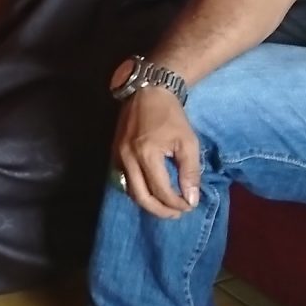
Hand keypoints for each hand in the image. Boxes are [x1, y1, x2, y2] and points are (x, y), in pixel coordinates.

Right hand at [114, 86, 202, 217]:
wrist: (148, 91)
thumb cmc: (171, 116)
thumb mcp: (188, 142)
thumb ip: (190, 172)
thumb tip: (191, 199)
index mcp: (147, 155)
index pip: (161, 191)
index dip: (177, 203)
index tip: (190, 205)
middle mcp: (128, 159)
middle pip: (141, 197)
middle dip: (160, 210)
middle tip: (177, 214)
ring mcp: (118, 156)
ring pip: (130, 191)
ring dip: (148, 202)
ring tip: (165, 206)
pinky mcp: (114, 152)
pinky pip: (124, 179)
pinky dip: (137, 189)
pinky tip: (150, 190)